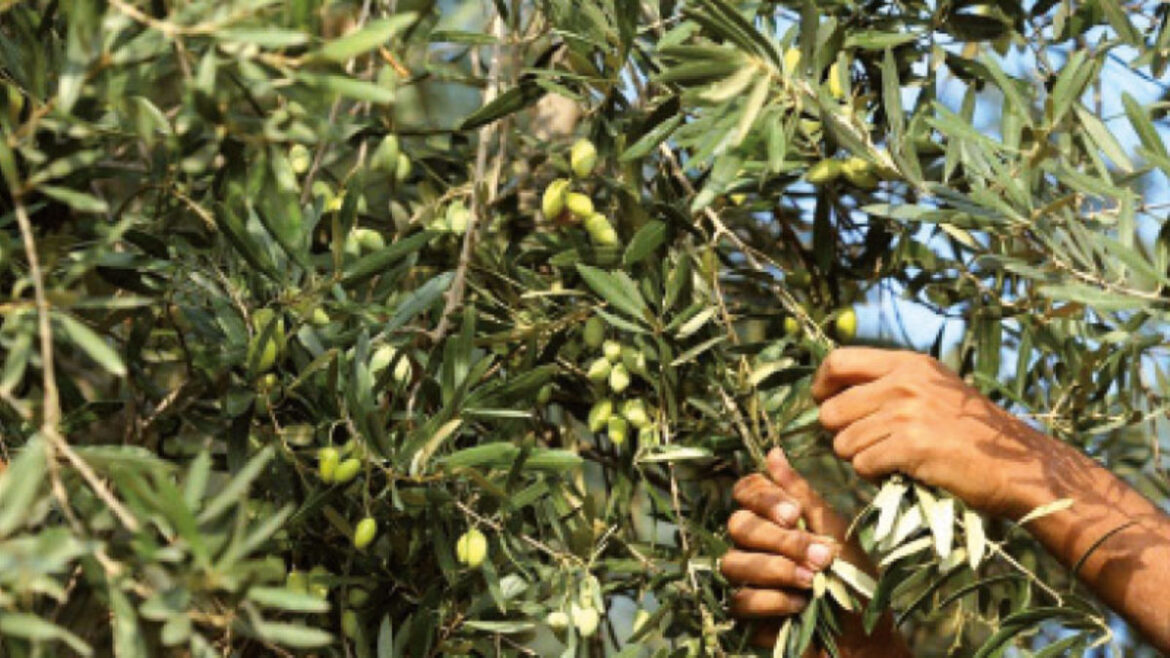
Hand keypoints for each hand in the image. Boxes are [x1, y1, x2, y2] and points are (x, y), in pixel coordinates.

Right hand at [725, 448, 909, 655]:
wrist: (867, 640)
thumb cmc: (856, 582)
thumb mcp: (836, 532)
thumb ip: (802, 495)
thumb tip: (773, 452)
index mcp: (776, 519)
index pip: (746, 491)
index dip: (764, 499)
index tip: (795, 515)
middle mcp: (756, 544)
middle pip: (739, 525)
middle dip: (780, 540)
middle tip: (820, 556)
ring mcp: (748, 579)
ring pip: (733, 561)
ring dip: (776, 570)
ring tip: (812, 581)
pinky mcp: (746, 613)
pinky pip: (740, 599)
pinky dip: (772, 601)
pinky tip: (799, 606)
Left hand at [813, 347, 1059, 518]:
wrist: (1018, 464)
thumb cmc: (973, 431)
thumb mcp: (934, 388)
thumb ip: (891, 383)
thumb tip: (836, 392)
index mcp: (907, 364)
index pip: (837, 361)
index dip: (821, 385)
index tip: (823, 403)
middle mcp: (904, 382)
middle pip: (831, 410)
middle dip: (840, 434)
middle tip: (866, 445)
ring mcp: (907, 413)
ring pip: (843, 442)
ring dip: (859, 458)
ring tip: (890, 459)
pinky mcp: (911, 446)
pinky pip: (863, 464)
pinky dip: (874, 475)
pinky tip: (899, 472)